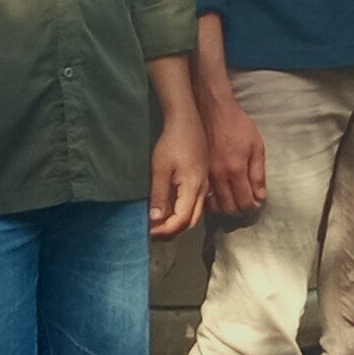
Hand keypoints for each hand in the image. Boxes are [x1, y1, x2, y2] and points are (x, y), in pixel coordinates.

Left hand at [149, 110, 207, 238]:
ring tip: (159, 224)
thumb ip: (159, 195)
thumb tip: (155, 220)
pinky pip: (195, 205)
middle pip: (190, 221)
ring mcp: (204, 186)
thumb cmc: (172, 143)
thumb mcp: (161, 169)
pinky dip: (183, 213)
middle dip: (172, 231)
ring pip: (195, 214)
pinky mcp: (202, 181)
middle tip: (153, 232)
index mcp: (193, 188)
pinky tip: (170, 210)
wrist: (187, 121)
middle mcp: (203, 190)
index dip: (165, 230)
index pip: (181, 220)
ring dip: (178, 223)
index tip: (149, 232)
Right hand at [202, 90, 267, 217]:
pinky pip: (204, 195)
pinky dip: (213, 200)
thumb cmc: (238, 126)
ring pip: (215, 205)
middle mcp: (218, 177)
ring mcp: (206, 175)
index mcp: (235, 170)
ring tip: (235, 200)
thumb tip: (260, 196)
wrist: (214, 111)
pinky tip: (220, 195)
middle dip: (240, 210)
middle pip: (229, 208)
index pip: (244, 202)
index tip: (257, 202)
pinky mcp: (198, 172)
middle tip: (247, 202)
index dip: (253, 206)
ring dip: (226, 207)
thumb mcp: (256, 147)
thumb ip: (258, 174)